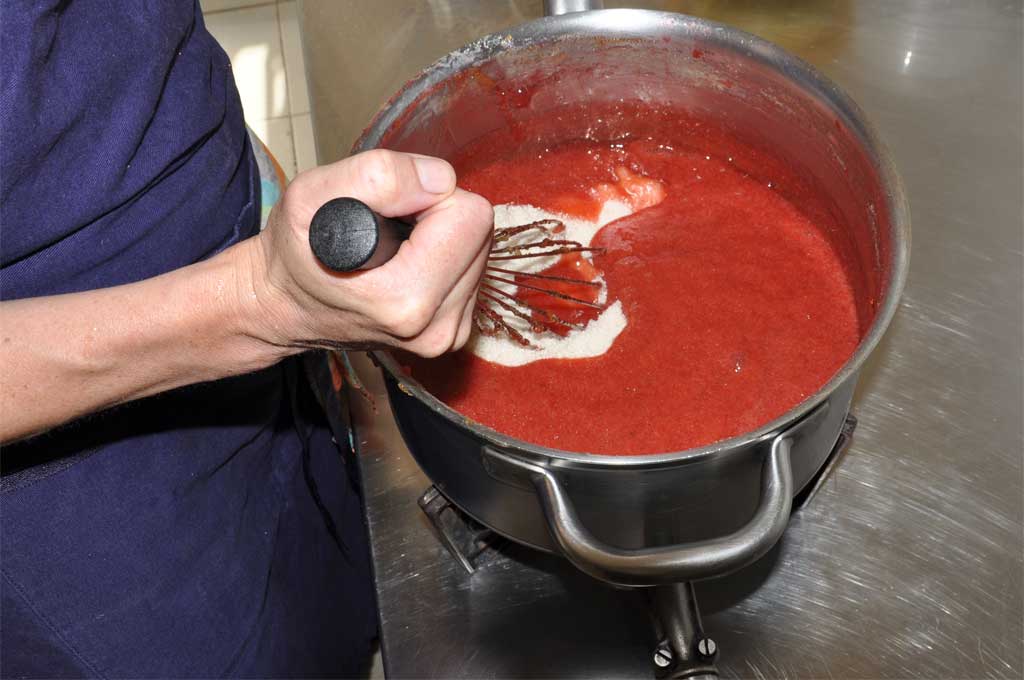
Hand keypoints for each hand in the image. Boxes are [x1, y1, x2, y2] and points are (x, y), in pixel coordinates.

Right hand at [246, 149, 492, 356]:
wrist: (285, 306)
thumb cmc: (296, 254)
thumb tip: (440, 179)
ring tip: (395, 247)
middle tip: (391, 226)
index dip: (429, 196)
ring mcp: (449, 335)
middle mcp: (437, 327)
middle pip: (478, 232)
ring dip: (442, 236)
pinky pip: (471, 270)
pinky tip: (406, 265)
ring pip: (478, 249)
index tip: (392, 209)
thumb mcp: (311, 196)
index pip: (469, 215)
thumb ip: (378, 177)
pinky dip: (443, 257)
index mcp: (408, 300)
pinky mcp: (454, 333)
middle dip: (439, 215)